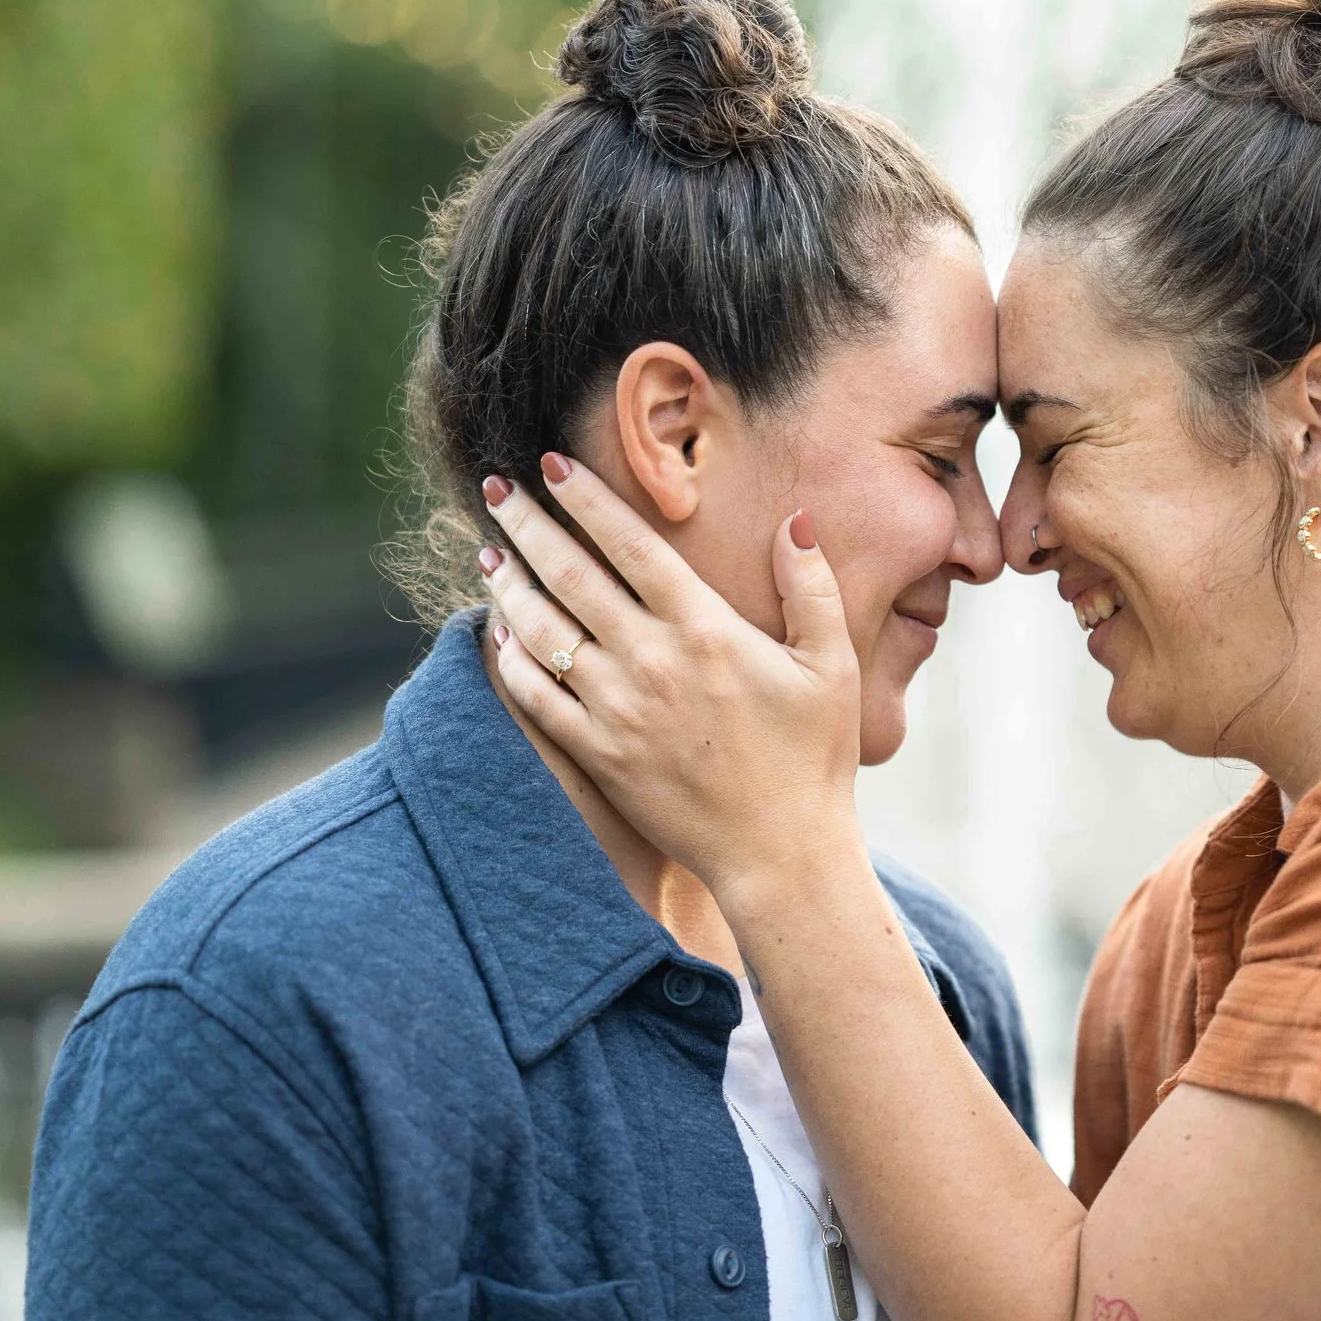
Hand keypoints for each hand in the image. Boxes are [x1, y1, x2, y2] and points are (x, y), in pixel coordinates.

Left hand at [476, 456, 865, 899]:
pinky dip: (510, 659)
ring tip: (489, 554)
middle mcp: (652, 661)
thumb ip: (810, 588)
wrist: (781, 854)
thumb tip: (796, 520)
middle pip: (570, 575)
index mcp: (706, 629)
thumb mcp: (831, 666)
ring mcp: (617, 710)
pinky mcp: (598, 754)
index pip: (630, 545)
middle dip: (526, 524)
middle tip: (495, 490)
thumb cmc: (813, 758)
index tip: (550, 466)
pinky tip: (500, 634)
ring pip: (541, 631)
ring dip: (508, 586)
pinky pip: (536, 696)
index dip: (585, 500)